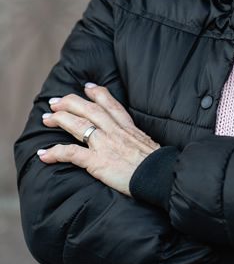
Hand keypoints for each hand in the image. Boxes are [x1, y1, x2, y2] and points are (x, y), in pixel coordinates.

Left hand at [38, 83, 159, 195]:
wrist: (159, 176)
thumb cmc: (158, 166)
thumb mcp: (151, 145)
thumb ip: (139, 141)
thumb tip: (138, 144)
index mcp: (129, 128)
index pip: (111, 105)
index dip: (98, 93)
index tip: (87, 87)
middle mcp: (115, 131)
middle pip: (89, 110)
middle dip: (70, 103)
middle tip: (55, 102)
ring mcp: (105, 144)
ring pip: (78, 125)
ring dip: (60, 120)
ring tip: (47, 119)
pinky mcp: (97, 161)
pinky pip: (71, 153)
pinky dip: (55, 152)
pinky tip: (44, 154)